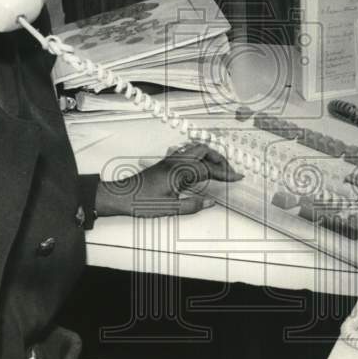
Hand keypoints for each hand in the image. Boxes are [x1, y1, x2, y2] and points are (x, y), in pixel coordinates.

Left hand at [95, 143, 242, 216]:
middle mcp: (176, 161)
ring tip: (219, 169)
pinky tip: (201, 169)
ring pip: (196, 150)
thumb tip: (210, 202)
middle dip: (220, 159)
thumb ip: (192, 205)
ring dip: (210, 157)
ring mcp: (171, 161)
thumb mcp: (169, 208)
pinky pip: (188, 155)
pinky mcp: (166, 164)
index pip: (208, 168)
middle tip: (229, 172)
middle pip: (204, 150)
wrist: (120, 196)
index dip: (225, 173)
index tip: (237, 177)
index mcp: (179, 170)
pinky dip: (200, 159)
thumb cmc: (140, 201)